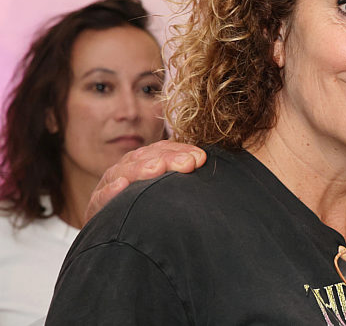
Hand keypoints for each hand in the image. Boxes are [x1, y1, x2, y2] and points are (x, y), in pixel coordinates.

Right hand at [85, 140, 205, 221]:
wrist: (115, 240)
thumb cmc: (145, 211)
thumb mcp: (164, 191)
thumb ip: (181, 180)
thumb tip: (206, 168)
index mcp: (143, 162)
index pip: (162, 150)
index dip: (181, 151)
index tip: (200, 158)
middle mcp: (125, 170)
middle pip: (145, 158)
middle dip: (167, 158)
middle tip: (187, 163)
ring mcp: (108, 187)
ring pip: (123, 172)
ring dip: (141, 169)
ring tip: (157, 169)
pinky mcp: (95, 206)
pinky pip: (100, 198)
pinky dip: (110, 192)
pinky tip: (121, 187)